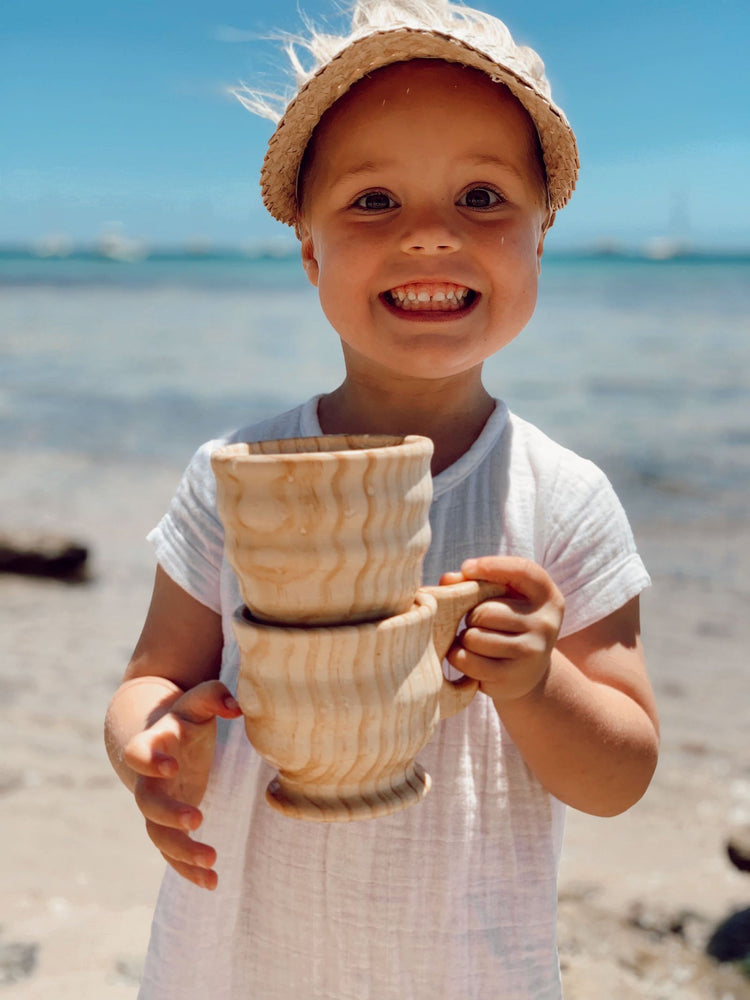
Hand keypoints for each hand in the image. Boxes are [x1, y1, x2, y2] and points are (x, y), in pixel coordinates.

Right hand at [123, 680, 241, 888]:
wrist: (164, 738)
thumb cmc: (187, 719)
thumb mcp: (199, 702)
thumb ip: (214, 697)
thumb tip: (236, 706)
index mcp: (154, 745)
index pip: (139, 753)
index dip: (149, 761)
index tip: (172, 766)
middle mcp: (151, 780)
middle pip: (148, 803)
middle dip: (169, 814)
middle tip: (196, 819)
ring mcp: (158, 806)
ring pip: (158, 836)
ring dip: (182, 851)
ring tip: (213, 861)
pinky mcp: (169, 826)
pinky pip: (171, 853)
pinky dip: (188, 870)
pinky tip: (212, 883)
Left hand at [441, 556, 563, 703]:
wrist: (528, 670)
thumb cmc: (508, 622)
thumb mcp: (502, 597)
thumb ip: (475, 582)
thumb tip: (448, 580)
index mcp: (547, 597)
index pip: (523, 570)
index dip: (491, 566)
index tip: (467, 568)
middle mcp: (545, 624)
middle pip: (486, 611)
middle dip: (471, 616)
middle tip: (476, 622)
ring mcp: (532, 653)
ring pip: (474, 638)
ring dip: (464, 638)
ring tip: (474, 640)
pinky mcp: (513, 677)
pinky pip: (468, 661)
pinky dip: (459, 657)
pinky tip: (470, 656)